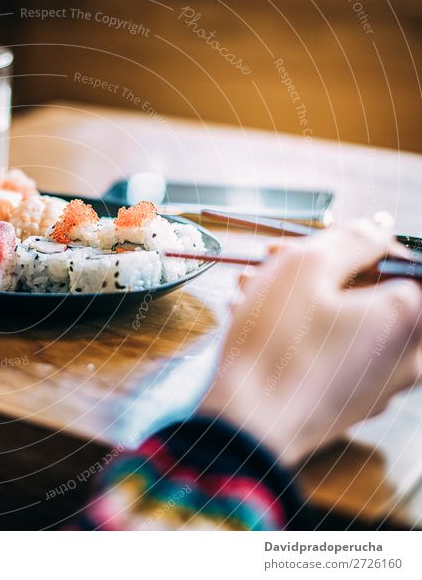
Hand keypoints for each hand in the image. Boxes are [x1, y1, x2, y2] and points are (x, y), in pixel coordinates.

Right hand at [201, 216, 421, 465]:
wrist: (248, 425)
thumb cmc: (275, 344)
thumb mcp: (306, 268)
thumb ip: (352, 239)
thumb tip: (379, 228)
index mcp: (410, 315)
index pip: (402, 261)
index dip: (354, 247)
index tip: (308, 248)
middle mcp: (409, 354)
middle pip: (371, 293)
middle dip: (320, 273)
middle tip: (270, 263)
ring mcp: (382, 384)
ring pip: (348, 323)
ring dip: (304, 301)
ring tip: (249, 292)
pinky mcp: (353, 404)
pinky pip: (336, 354)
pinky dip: (305, 334)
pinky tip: (259, 326)